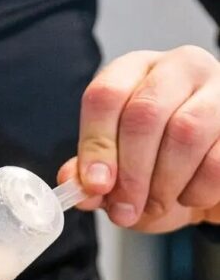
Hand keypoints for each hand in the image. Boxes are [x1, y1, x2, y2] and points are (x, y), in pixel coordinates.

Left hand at [59, 46, 219, 232]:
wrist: (208, 183)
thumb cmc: (157, 170)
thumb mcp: (117, 175)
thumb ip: (90, 177)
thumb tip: (74, 185)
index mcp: (134, 73)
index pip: (106, 96)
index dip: (96, 145)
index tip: (95, 186)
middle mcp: (176, 69)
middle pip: (144, 114)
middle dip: (130, 173)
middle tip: (124, 210)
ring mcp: (218, 87)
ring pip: (186, 132)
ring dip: (164, 184)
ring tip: (156, 205)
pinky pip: (218, 158)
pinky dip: (198, 189)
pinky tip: (190, 196)